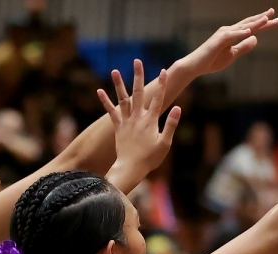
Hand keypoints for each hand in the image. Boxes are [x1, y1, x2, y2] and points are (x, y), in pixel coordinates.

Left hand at [100, 60, 180, 189]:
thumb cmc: (150, 158)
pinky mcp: (118, 127)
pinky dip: (105, 101)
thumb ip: (171, 124)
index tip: (163, 71)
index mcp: (151, 121)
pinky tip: (99, 90)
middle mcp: (137, 117)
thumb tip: (178, 108)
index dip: (162, 84)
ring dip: (119, 84)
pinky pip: (111, 112)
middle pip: (138, 93)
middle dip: (138, 76)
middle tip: (137, 61)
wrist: (130, 168)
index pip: (158, 99)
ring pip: (122, 99)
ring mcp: (126, 121)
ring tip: (115, 71)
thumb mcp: (165, 143)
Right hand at [178, 9, 277, 78]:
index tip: (275, 20)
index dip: (263, 24)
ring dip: (254, 23)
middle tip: (274, 13)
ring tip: (266, 19)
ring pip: (241, 27)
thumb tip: (256, 39)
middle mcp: (229, 31)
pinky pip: (231, 36)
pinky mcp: (218, 41)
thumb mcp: (233, 54)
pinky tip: (249, 31)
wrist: (196, 66)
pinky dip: (240, 33)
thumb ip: (244, 46)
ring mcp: (223, 35)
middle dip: (262, 18)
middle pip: (248, 24)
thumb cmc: (213, 60)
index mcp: (233, 34)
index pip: (251, 27)